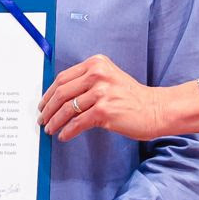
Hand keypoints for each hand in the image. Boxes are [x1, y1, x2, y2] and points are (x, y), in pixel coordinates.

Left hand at [39, 54, 167, 141]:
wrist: (156, 109)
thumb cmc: (132, 97)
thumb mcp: (108, 79)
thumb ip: (87, 82)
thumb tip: (59, 98)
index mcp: (96, 64)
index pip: (63, 78)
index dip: (48, 93)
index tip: (43, 104)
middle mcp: (98, 75)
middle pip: (61, 93)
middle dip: (48, 108)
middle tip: (42, 119)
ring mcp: (101, 93)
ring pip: (67, 109)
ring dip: (55, 122)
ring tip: (50, 129)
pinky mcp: (104, 111)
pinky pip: (78, 123)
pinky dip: (67, 131)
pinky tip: (64, 136)